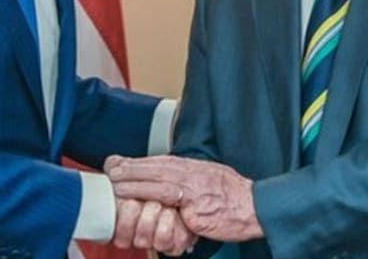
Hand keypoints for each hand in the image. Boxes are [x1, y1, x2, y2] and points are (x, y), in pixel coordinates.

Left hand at [106, 155, 262, 242]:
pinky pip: (170, 200)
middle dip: (131, 167)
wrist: (257, 207)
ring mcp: (194, 189)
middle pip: (156, 166)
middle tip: (110, 168)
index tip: (119, 162)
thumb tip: (170, 183)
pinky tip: (138, 198)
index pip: (161, 161)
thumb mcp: (211, 179)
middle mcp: (192, 173)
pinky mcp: (196, 207)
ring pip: (159, 180)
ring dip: (135, 181)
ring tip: (116, 183)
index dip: (138, 162)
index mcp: (194, 167)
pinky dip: (151, 197)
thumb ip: (190, 180)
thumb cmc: (234, 196)